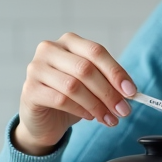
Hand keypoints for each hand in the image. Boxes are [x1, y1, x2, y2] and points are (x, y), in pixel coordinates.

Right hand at [15, 33, 136, 155]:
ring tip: (109, 118)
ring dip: (97, 105)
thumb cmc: (71, 97)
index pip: (96, 52)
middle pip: (85, 69)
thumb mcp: (92, 85)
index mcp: (69, 42)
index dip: (116, 72)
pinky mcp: (30, 90)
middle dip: (108, 92)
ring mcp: (36, 69)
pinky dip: (80, 110)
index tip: (132, 91)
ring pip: (73, 86)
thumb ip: (108, 83)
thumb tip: (130, 92)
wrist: (44, 120)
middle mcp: (50, 50)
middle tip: (123, 110)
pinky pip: (60, 100)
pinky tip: (90, 117)